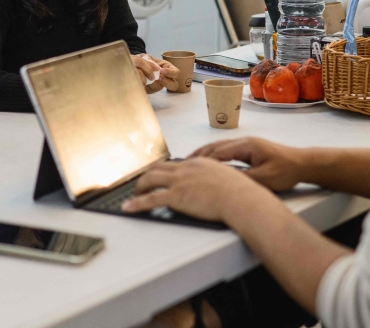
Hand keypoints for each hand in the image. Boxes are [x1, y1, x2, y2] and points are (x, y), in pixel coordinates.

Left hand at [120, 157, 259, 222]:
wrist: (241, 198)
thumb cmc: (240, 192)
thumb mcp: (227, 178)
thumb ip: (216, 179)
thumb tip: (215, 187)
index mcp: (198, 163)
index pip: (175, 165)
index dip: (165, 171)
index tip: (161, 177)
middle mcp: (186, 168)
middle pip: (158, 168)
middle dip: (147, 176)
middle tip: (143, 185)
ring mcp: (179, 181)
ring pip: (150, 179)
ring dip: (140, 187)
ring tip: (134, 195)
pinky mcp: (176, 196)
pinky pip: (150, 199)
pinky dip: (136, 203)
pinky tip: (128, 207)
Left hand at [132, 54, 180, 93]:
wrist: (135, 65)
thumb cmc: (144, 60)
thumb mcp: (147, 57)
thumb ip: (150, 61)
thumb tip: (154, 67)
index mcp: (168, 68)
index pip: (176, 73)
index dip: (171, 73)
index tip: (161, 70)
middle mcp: (166, 78)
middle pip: (174, 85)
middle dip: (167, 82)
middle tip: (158, 78)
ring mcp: (159, 85)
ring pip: (161, 88)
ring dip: (155, 84)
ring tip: (148, 78)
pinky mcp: (150, 89)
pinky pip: (151, 90)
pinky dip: (147, 86)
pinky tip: (142, 81)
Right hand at [190, 137, 306, 191]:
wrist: (303, 163)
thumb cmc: (286, 171)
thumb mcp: (265, 179)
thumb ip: (243, 179)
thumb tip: (223, 180)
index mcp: (245, 146)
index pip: (218, 153)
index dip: (202, 161)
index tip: (188, 169)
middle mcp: (243, 142)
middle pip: (215, 147)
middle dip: (198, 155)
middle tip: (181, 165)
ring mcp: (246, 144)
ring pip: (219, 147)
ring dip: (204, 154)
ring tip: (190, 162)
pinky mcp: (249, 149)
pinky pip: (226, 150)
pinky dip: (214, 155)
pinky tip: (209, 162)